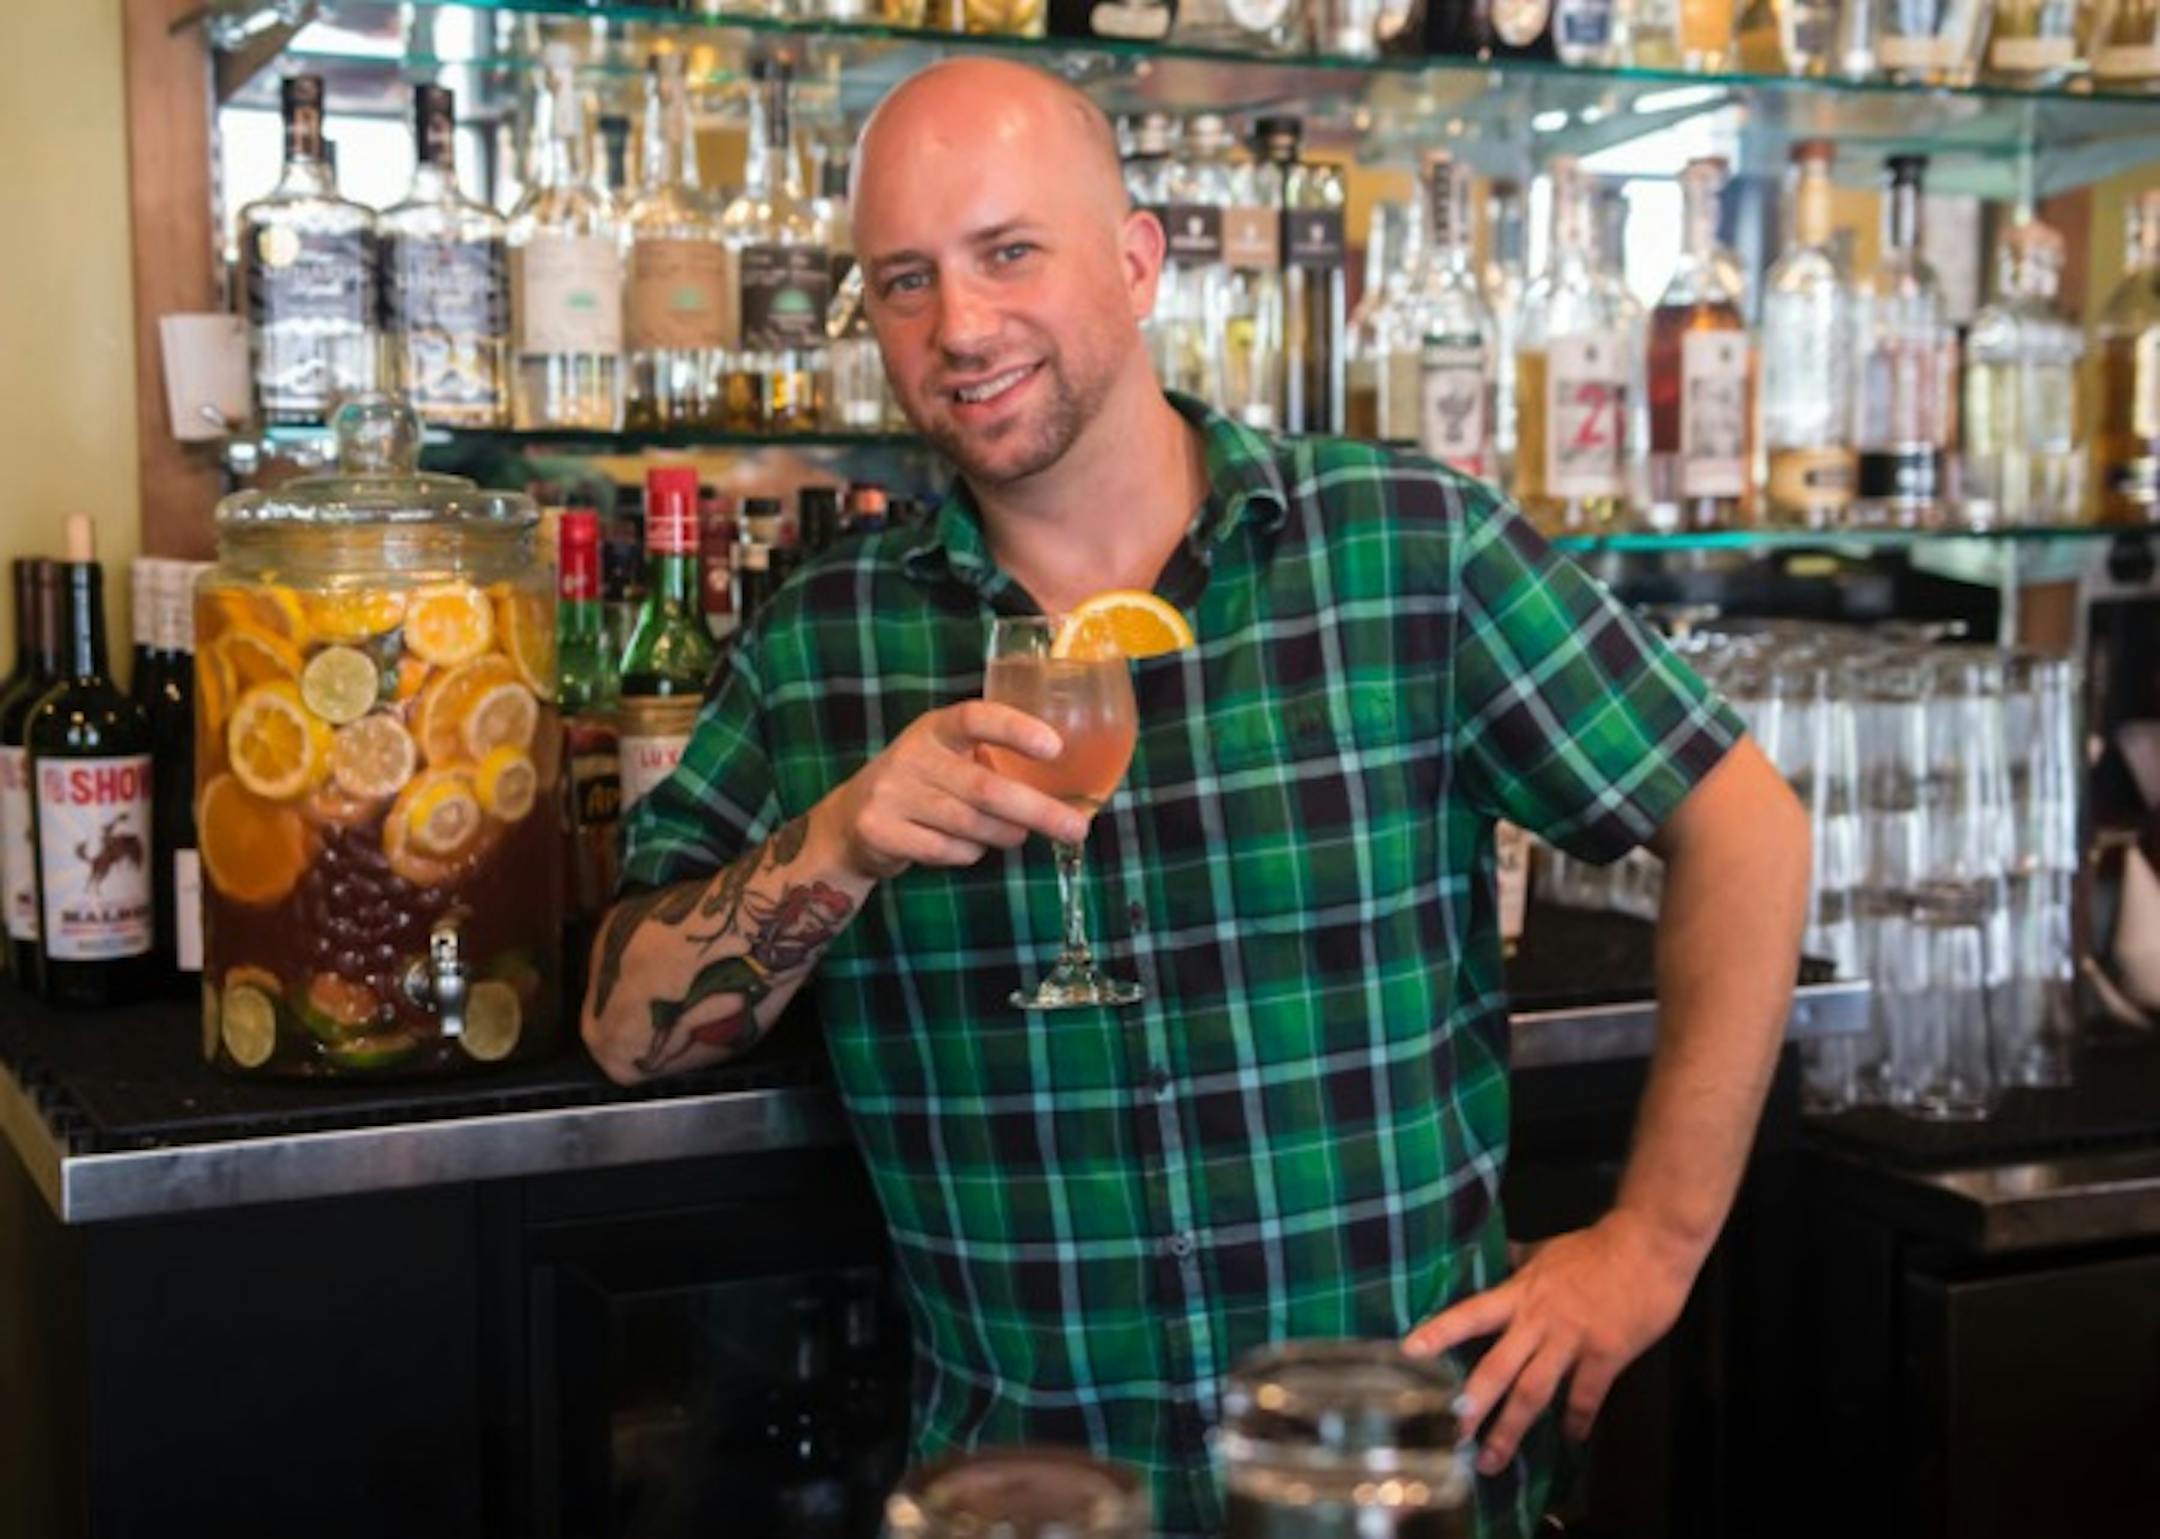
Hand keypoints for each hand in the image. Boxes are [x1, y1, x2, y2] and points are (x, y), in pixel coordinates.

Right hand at [821, 700, 1090, 880]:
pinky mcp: (880, 829)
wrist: (850, 820)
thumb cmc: (922, 785)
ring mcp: (892, 793)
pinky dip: (970, 854)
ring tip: (1016, 834)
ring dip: (1005, 835)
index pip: (976, 717)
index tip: (1055, 747)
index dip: (1015, 729)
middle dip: (1038, 810)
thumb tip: (1065, 790)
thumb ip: (991, 762)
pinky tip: (967, 846)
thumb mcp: (948, 758)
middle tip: (1076, 827)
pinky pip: (947, 851)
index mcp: (936, 728)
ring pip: (970, 824)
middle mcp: (912, 755)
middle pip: (985, 788)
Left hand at [1403, 1211, 1704, 1473]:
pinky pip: (1586, 1396)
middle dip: (1471, 1406)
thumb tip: (1495, 1256)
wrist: (1648, 1246)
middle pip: (1496, 1369)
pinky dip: (1577, 1420)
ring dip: (1511, 1430)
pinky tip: (1571, 1439)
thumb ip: (1518, 1260)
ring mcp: (1572, 1341)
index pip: (1470, 1314)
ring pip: (1533, 1392)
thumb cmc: (1596, 1248)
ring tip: (1492, 1461)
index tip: (1408, 1353)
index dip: (1439, 1332)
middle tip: (1448, 1437)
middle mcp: (1538, 1321)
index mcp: (1520, 1294)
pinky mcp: (1607, 1355)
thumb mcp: (1547, 1251)